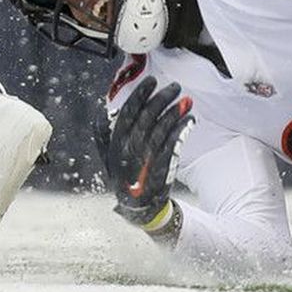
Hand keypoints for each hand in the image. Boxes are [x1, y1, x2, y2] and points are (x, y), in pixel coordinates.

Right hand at [98, 79, 190, 239]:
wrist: (138, 210)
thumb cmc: (125, 179)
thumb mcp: (109, 159)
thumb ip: (103, 138)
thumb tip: (101, 115)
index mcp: (115, 144)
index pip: (127, 113)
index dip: (139, 95)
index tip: (151, 80)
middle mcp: (129, 150)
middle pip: (146, 118)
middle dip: (161, 99)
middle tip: (174, 86)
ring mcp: (146, 161)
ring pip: (161, 130)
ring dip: (174, 113)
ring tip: (186, 100)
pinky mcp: (162, 170)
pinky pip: (173, 146)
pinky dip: (182, 131)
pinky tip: (190, 120)